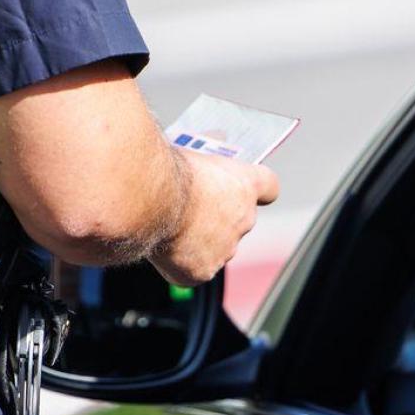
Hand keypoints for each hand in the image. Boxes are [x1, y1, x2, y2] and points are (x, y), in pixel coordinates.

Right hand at [149, 151, 279, 286]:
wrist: (145, 199)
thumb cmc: (164, 170)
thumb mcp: (191, 151)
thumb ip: (208, 158)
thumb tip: (212, 144)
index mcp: (245, 185)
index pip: (269, 187)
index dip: (257, 189)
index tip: (245, 189)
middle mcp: (244, 218)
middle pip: (240, 220)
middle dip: (220, 218)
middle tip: (193, 211)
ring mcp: (226, 249)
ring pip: (218, 248)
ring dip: (202, 242)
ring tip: (172, 229)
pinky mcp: (202, 271)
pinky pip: (195, 269)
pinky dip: (182, 263)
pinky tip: (164, 249)